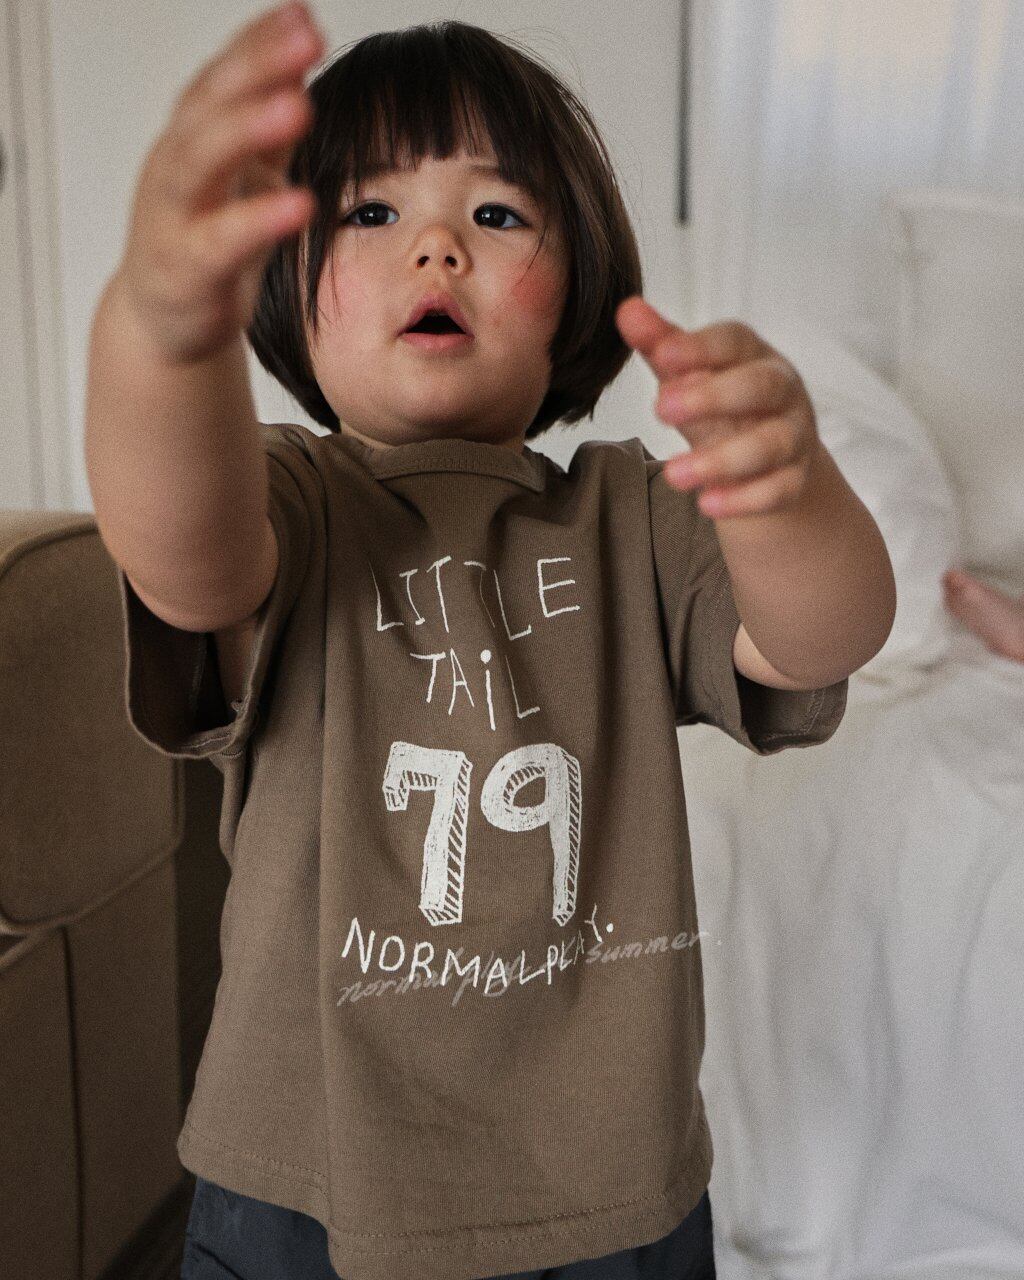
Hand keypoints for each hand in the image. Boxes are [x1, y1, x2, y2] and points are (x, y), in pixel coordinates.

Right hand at [118, 0, 325, 363]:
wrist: (165, 320)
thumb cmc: (207, 240)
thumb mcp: (245, 174)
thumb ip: (270, 119)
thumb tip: (301, 50)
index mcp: (193, 136)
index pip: (223, 75)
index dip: (258, 41)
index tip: (302, 13)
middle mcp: (176, 164)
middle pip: (209, 104)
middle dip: (256, 66)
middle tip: (306, 37)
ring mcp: (174, 214)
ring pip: (202, 160)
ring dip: (249, 129)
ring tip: (299, 106)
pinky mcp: (187, 267)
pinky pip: (222, 239)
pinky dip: (259, 219)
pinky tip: (301, 203)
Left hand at [615, 295, 822, 517]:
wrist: (770, 461)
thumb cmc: (724, 406)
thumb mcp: (691, 377)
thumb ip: (661, 346)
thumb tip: (628, 311)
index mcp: (753, 356)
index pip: (733, 342)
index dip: (700, 348)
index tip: (662, 356)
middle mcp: (782, 391)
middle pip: (761, 386)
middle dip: (713, 397)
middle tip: (661, 409)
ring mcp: (794, 436)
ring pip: (770, 445)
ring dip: (721, 461)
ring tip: (673, 475)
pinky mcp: (795, 480)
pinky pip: (778, 491)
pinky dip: (744, 500)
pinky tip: (707, 505)